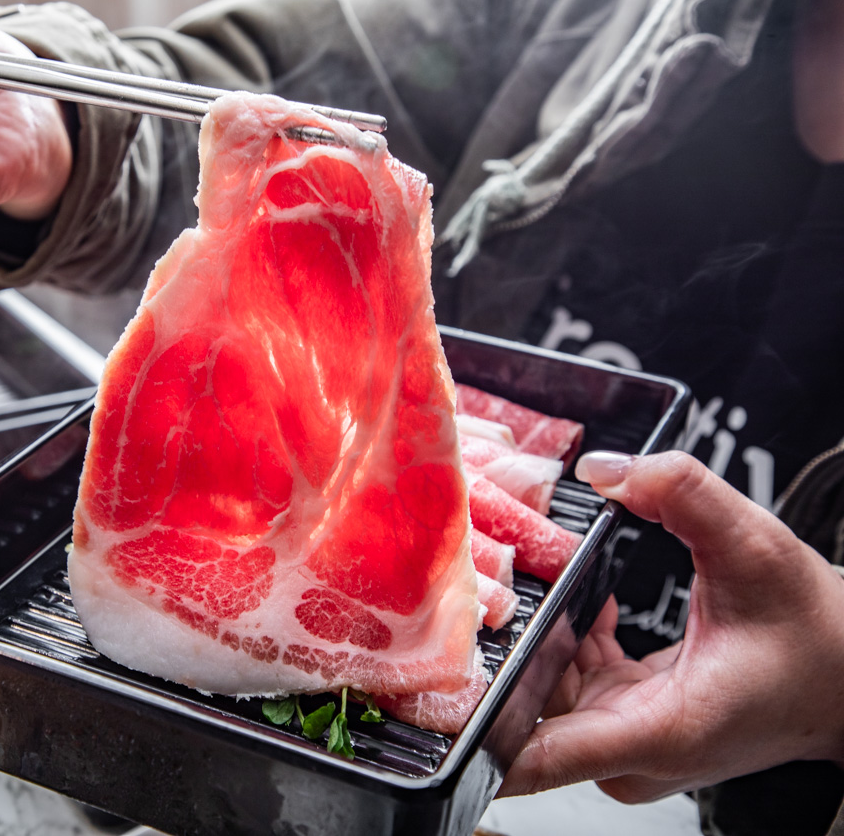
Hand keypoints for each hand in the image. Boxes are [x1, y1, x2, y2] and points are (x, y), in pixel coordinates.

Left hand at [498, 450, 843, 802]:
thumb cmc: (815, 633)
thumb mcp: (756, 549)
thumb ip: (684, 494)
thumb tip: (608, 468)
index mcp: (658, 732)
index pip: (536, 757)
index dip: (469, 730)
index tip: (421, 697)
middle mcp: (632, 753)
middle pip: (525, 712)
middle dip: (495, 654)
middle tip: (475, 589)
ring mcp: (628, 746)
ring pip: (542, 697)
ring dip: (531, 643)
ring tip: (525, 584)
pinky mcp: (629, 729)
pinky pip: (567, 687)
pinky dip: (563, 645)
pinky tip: (580, 604)